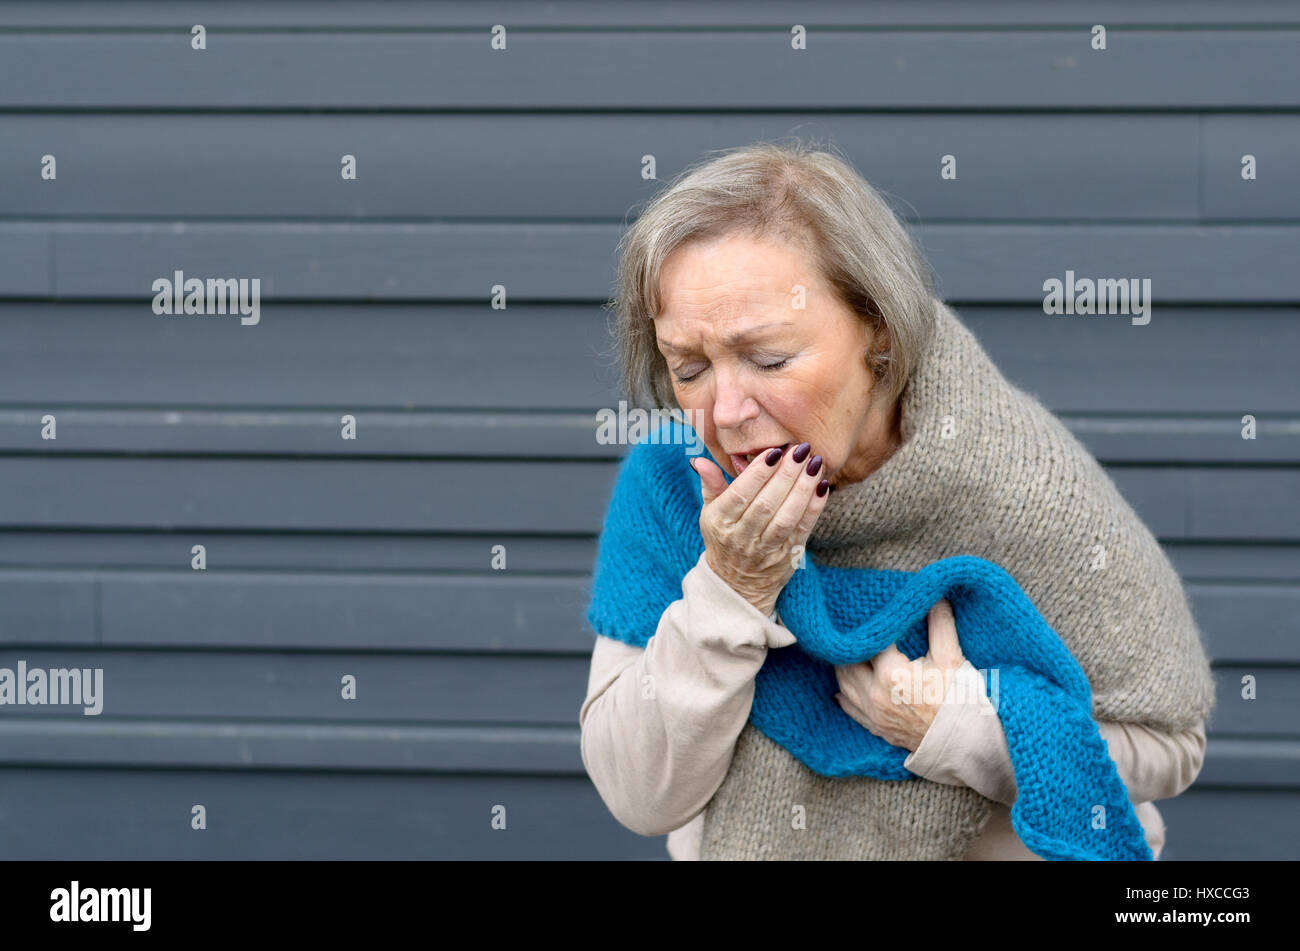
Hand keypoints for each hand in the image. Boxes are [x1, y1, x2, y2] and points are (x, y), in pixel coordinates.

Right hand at [690, 442, 831, 616]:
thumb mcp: (711, 512)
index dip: (759, 472)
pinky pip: (803, 529)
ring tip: (815, 463)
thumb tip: (700, 460)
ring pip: (786, 517)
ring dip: (803, 489)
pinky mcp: (788, 555)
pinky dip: (814, 507)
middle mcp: (741, 537)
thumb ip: (711, 484)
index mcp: (720, 522)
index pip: (740, 493)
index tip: (774, 451)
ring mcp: (766, 549)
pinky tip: (822, 486)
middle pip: (766, 503)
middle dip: (785, 474)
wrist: (737, 584)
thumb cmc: (724, 537)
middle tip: (800, 450)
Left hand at [833, 599, 965, 751]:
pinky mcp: (876, 727)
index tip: (874, 616)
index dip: (873, 627)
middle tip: (854, 630)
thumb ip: (940, 625)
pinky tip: (841, 686)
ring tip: (847, 651)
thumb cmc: (959, 701)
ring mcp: (873, 714)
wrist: (965, 744)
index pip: (872, 641)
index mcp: (892, 674)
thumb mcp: (952, 659)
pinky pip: (850, 708)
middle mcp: (875, 694)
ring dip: (844, 667)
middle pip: (850, 662)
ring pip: (845, 684)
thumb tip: (935, 596)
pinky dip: (845, 694)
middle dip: (853, 646)